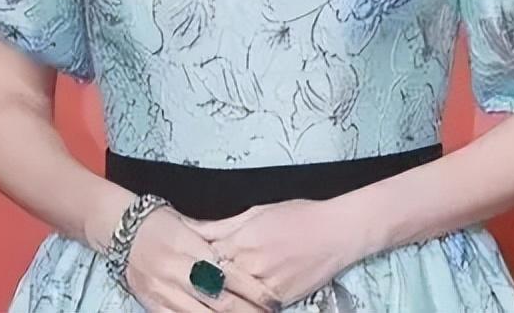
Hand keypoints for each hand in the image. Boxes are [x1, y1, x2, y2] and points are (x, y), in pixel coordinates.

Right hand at [122, 203, 280, 311]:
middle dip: (246, 312)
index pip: (229, 273)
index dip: (252, 289)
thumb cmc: (160, 223)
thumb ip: (215, 238)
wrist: (123, 232)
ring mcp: (165, 292)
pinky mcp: (153, 305)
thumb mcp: (189, 223)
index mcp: (192, 248)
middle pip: (219, 300)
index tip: (271, 299)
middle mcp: (179, 272)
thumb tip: (242, 249)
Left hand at [185, 198, 360, 307]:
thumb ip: (224, 224)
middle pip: (213, 279)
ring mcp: (264, 285)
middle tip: (181, 284)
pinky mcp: (278, 300)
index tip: (177, 261)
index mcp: (243, 238)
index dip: (190, 258)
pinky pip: (252, 308)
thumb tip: (194, 226)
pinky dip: (240, 306)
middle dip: (198, 281)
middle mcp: (251, 263)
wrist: (336, 232)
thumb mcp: (258, 210)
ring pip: (230, 298)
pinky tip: (232, 304)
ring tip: (202, 297)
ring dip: (216, 297)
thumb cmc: (299, 214)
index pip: (204, 254)